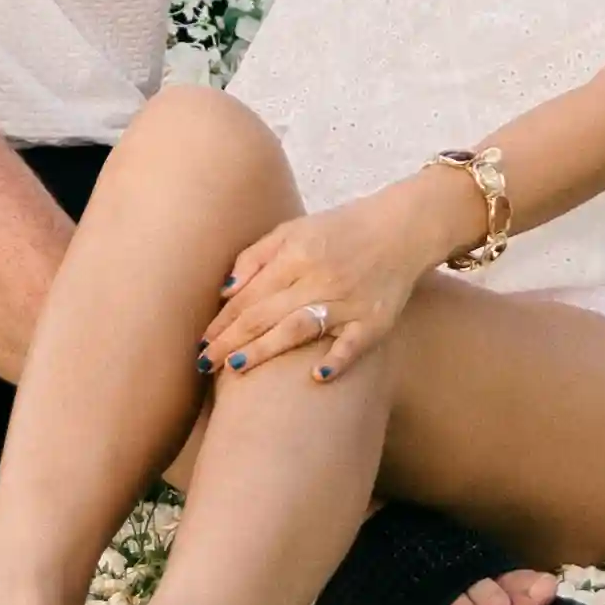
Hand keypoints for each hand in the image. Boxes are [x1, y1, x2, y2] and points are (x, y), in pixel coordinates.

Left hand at [205, 173, 470, 383]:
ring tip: (237, 367)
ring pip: (300, 328)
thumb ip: (256, 257)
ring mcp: (348, 300)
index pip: (250, 294)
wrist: (403, 228)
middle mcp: (319, 277)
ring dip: (267, 349)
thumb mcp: (294, 230)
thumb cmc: (341, 231)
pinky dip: (336, 359)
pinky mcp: (375, 320)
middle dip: (231, 340)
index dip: (223, 320)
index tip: (201, 343)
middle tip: (203, 364)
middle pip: (266, 313)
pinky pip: (354, 344)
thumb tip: (224, 292)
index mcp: (296, 254)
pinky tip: (316, 376)